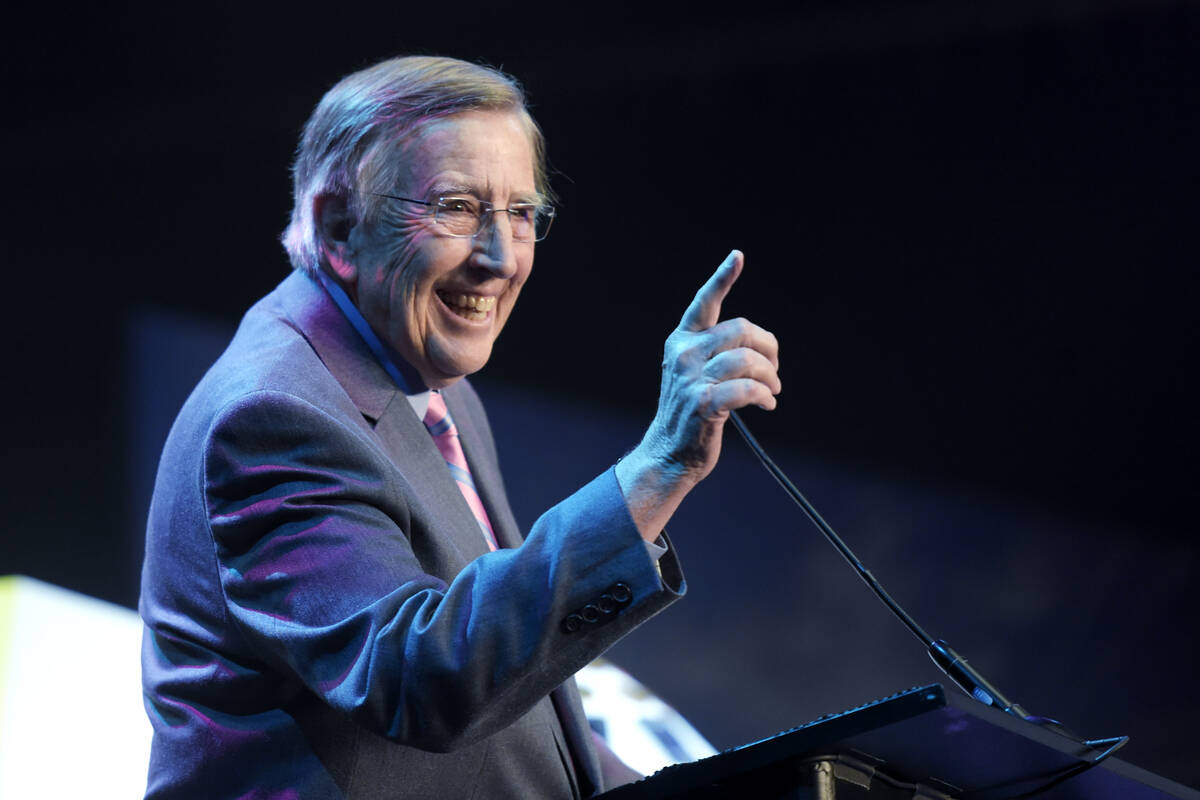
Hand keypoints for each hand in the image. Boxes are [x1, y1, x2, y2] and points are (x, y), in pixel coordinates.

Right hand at [616, 250, 780, 538]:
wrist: (670, 454)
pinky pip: (747, 389)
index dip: (722, 278)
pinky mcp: (703, 403)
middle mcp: (683, 354)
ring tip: (773, 391)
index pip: (703, 303)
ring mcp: (691, 378)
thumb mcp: (695, 374)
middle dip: (768, 350)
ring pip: (748, 359)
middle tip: (775, 371)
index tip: (738, 256)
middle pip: (742, 331)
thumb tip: (760, 346)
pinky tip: (767, 404)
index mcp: (681, 341)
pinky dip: (764, 395)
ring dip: (770, 376)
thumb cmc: (691, 414)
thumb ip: (717, 353)